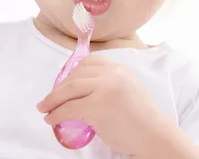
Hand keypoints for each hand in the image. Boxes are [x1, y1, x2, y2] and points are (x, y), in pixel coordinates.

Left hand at [37, 55, 175, 154]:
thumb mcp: (126, 86)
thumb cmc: (139, 117)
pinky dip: (56, 114)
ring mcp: (103, 88)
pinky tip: (51, 119)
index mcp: (117, 67)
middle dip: (58, 88)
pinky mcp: (96, 106)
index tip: (61, 83)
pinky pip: (69, 108)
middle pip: (74, 76)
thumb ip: (107, 80)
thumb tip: (78, 83)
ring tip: (44, 108)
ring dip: (52, 100)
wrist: (154, 136)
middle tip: (47, 99)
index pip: (86, 63)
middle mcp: (110, 73)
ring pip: (69, 90)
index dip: (70, 73)